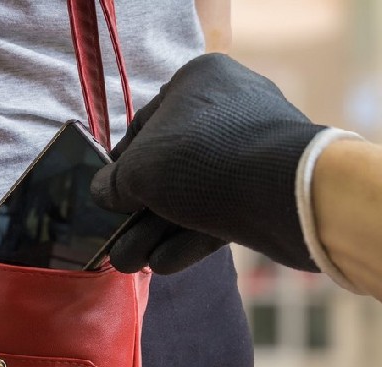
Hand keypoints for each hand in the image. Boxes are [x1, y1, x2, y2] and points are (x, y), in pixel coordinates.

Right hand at [92, 53, 325, 273]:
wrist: (286, 192)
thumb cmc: (200, 160)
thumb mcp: (137, 170)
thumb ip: (113, 183)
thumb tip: (101, 193)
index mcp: (198, 81)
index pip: (145, 125)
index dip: (120, 165)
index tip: (108, 195)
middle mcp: (227, 108)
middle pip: (168, 167)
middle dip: (139, 212)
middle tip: (116, 241)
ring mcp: (251, 151)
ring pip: (192, 195)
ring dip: (157, 232)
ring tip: (128, 263)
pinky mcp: (267, 190)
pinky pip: (220, 211)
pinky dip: (190, 237)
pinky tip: (162, 264)